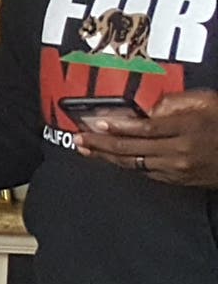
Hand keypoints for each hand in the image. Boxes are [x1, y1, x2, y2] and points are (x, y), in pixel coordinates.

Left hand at [76, 90, 217, 187]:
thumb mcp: (208, 102)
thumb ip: (177, 102)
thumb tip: (147, 108)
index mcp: (188, 128)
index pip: (146, 129)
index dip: (119, 127)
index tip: (96, 124)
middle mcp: (180, 151)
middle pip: (133, 149)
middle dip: (101, 145)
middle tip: (79, 139)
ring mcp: (179, 169)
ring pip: (134, 164)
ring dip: (107, 157)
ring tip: (85, 150)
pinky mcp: (178, 180)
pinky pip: (145, 172)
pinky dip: (126, 164)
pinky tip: (110, 158)